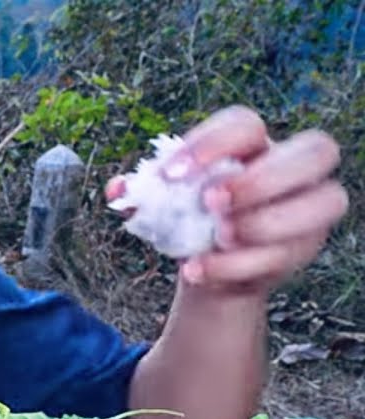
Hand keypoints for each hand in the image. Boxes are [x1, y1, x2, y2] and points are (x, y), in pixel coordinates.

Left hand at [107, 105, 347, 293]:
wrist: (207, 264)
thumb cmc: (189, 218)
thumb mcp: (164, 203)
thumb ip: (142, 192)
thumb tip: (119, 190)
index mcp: (251, 143)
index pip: (246, 123)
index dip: (213, 143)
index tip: (170, 175)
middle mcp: (293, 166)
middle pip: (315, 150)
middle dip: (260, 179)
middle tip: (211, 203)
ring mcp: (309, 207)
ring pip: (325, 201)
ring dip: (265, 222)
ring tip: (217, 238)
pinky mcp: (305, 246)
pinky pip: (288, 253)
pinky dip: (238, 266)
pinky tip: (199, 270)